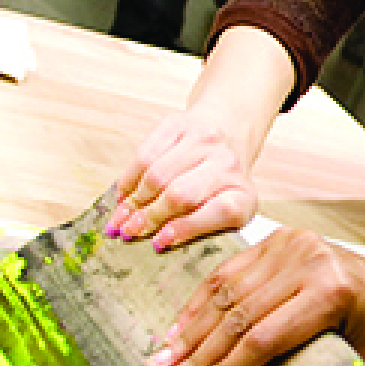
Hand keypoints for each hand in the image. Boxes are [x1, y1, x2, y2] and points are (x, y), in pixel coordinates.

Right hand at [110, 107, 259, 250]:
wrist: (228, 130)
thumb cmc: (220, 184)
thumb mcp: (222, 210)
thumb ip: (198, 226)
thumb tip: (158, 242)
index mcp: (243, 194)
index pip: (219, 212)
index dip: (186, 229)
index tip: (158, 242)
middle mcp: (228, 164)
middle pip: (180, 195)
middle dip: (149, 217)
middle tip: (129, 232)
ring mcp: (203, 140)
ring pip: (157, 175)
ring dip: (134, 200)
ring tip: (121, 217)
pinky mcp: (178, 123)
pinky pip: (145, 154)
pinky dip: (129, 178)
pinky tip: (123, 194)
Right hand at [144, 227, 364, 365]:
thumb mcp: (352, 359)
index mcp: (331, 292)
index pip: (264, 337)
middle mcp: (308, 261)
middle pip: (238, 315)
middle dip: (198, 355)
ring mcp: (290, 244)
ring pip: (225, 292)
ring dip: (190, 330)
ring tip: (161, 361)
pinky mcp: (277, 238)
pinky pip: (229, 273)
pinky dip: (201, 303)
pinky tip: (179, 330)